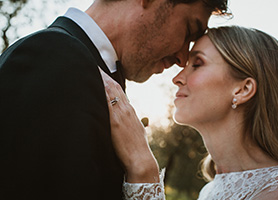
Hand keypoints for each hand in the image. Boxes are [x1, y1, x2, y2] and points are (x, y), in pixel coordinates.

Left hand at [99, 68, 158, 182]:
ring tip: (91, 69)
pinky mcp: (115, 121)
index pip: (119, 91)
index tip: (103, 73)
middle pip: (114, 87)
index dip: (110, 80)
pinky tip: (93, 84)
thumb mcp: (136, 130)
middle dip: (103, 75)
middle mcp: (126, 109)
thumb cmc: (138, 146)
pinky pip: (106, 102)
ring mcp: (121, 114)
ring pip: (110, 91)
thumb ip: (131, 122)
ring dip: (100, 79)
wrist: (140, 158)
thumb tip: (128, 119)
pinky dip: (100, 92)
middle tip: (93, 65)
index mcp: (130, 110)